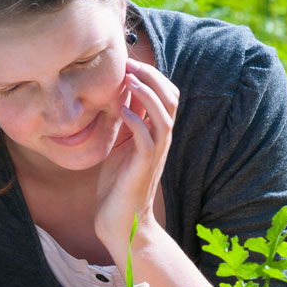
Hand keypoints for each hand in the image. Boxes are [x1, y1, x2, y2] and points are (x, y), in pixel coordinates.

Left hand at [94, 59, 179, 259]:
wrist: (121, 223)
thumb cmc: (118, 187)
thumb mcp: (119, 147)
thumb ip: (122, 124)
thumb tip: (114, 97)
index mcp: (156, 133)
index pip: (166, 94)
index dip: (151, 74)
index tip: (127, 62)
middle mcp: (161, 140)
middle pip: (171, 97)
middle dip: (152, 76)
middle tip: (129, 64)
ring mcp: (155, 153)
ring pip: (165, 114)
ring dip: (148, 94)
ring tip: (130, 80)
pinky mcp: (144, 166)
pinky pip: (148, 138)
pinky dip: (137, 120)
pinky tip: (123, 112)